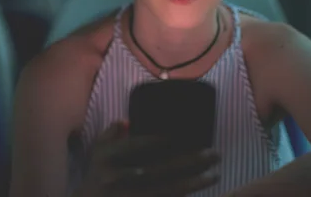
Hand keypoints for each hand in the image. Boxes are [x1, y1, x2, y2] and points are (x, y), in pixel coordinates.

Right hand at [75, 120, 220, 196]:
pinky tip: (200, 188)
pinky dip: (183, 196)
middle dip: (189, 161)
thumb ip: (111, 133)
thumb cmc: (95, 176)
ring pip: (167, 189)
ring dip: (194, 182)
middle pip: (160, 169)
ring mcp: (130, 195)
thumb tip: (128, 121)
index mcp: (109, 158)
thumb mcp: (96, 151)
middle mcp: (119, 178)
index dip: (159, 141)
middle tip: (214, 153)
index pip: (137, 146)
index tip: (182, 136)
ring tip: (216, 173)